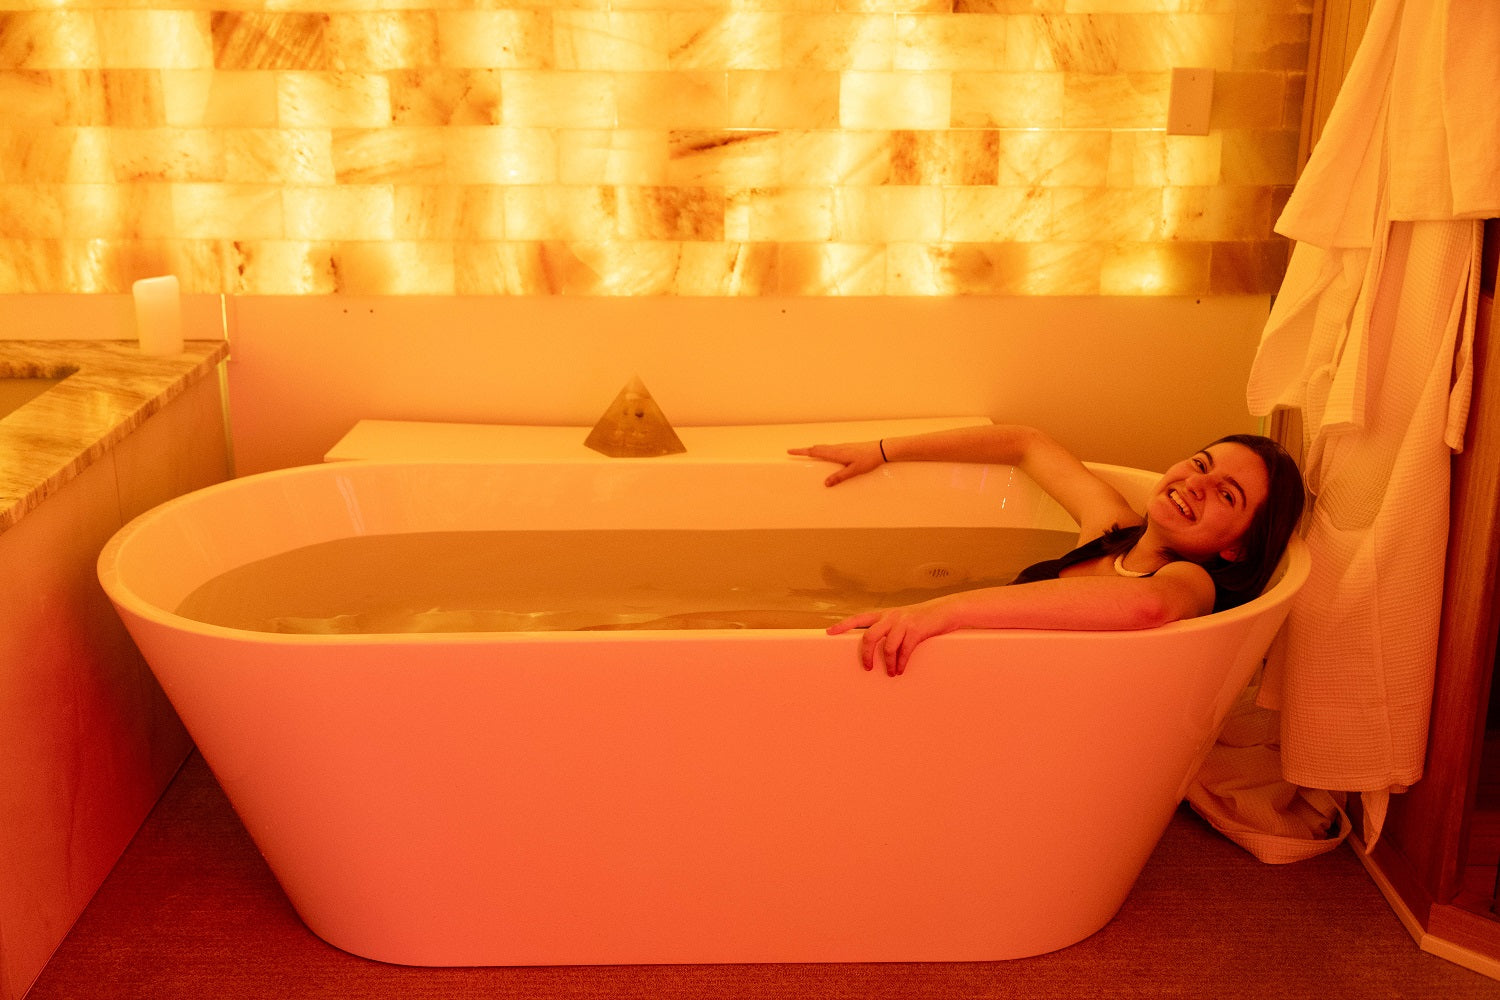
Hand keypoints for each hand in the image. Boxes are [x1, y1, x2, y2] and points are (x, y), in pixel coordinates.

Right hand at [786, 440, 884, 486]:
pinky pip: (830, 448)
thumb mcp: (853, 471)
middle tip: (794, 452)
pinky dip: (822, 450)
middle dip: (804, 450)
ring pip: (823, 447)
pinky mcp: (846, 447)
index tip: (790, 451)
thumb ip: (839, 477)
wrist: (881, 449)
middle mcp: (837, 448)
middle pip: (816, 448)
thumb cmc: (868, 459)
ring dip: (813, 449)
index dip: (801, 452)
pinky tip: (825, 454)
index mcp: (835, 453)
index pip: (814, 452)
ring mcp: (841, 447)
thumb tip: (826, 483)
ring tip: (806, 453)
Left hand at [827, 599, 955, 675]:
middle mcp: (890, 616)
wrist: (944, 610)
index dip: (843, 625)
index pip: (858, 618)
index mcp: (884, 614)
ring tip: (891, 673)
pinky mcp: (915, 630)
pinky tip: (901, 669)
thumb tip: (874, 648)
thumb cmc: (920, 618)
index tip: (829, 632)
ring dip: (888, 664)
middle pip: (869, 636)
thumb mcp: (900, 619)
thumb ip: (887, 628)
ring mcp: (903, 623)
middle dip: (866, 654)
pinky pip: (904, 651)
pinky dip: (901, 663)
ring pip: (887, 647)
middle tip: (868, 668)